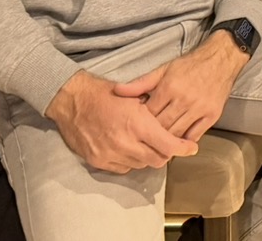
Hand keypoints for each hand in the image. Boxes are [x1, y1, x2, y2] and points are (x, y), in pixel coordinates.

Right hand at [44, 70, 198, 173]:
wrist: (71, 100)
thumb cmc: (105, 93)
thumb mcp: (135, 94)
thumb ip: (154, 111)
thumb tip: (172, 121)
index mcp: (137, 124)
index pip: (168, 146)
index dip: (182, 148)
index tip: (190, 147)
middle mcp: (125, 143)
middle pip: (157, 159)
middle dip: (166, 153)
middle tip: (168, 144)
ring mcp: (110, 154)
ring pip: (140, 165)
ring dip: (148, 157)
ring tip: (148, 144)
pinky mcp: (98, 161)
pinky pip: (123, 168)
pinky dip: (131, 161)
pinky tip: (131, 149)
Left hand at [114, 31, 249, 141]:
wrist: (221, 59)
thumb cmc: (190, 65)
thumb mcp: (164, 69)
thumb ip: (141, 83)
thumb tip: (117, 91)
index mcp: (169, 88)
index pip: (148, 114)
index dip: (139, 122)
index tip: (134, 127)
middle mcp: (184, 100)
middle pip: (161, 127)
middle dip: (151, 135)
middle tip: (143, 140)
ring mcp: (199, 109)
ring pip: (176, 134)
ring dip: (166, 141)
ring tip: (156, 145)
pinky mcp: (212, 116)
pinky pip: (195, 136)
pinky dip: (184, 141)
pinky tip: (177, 143)